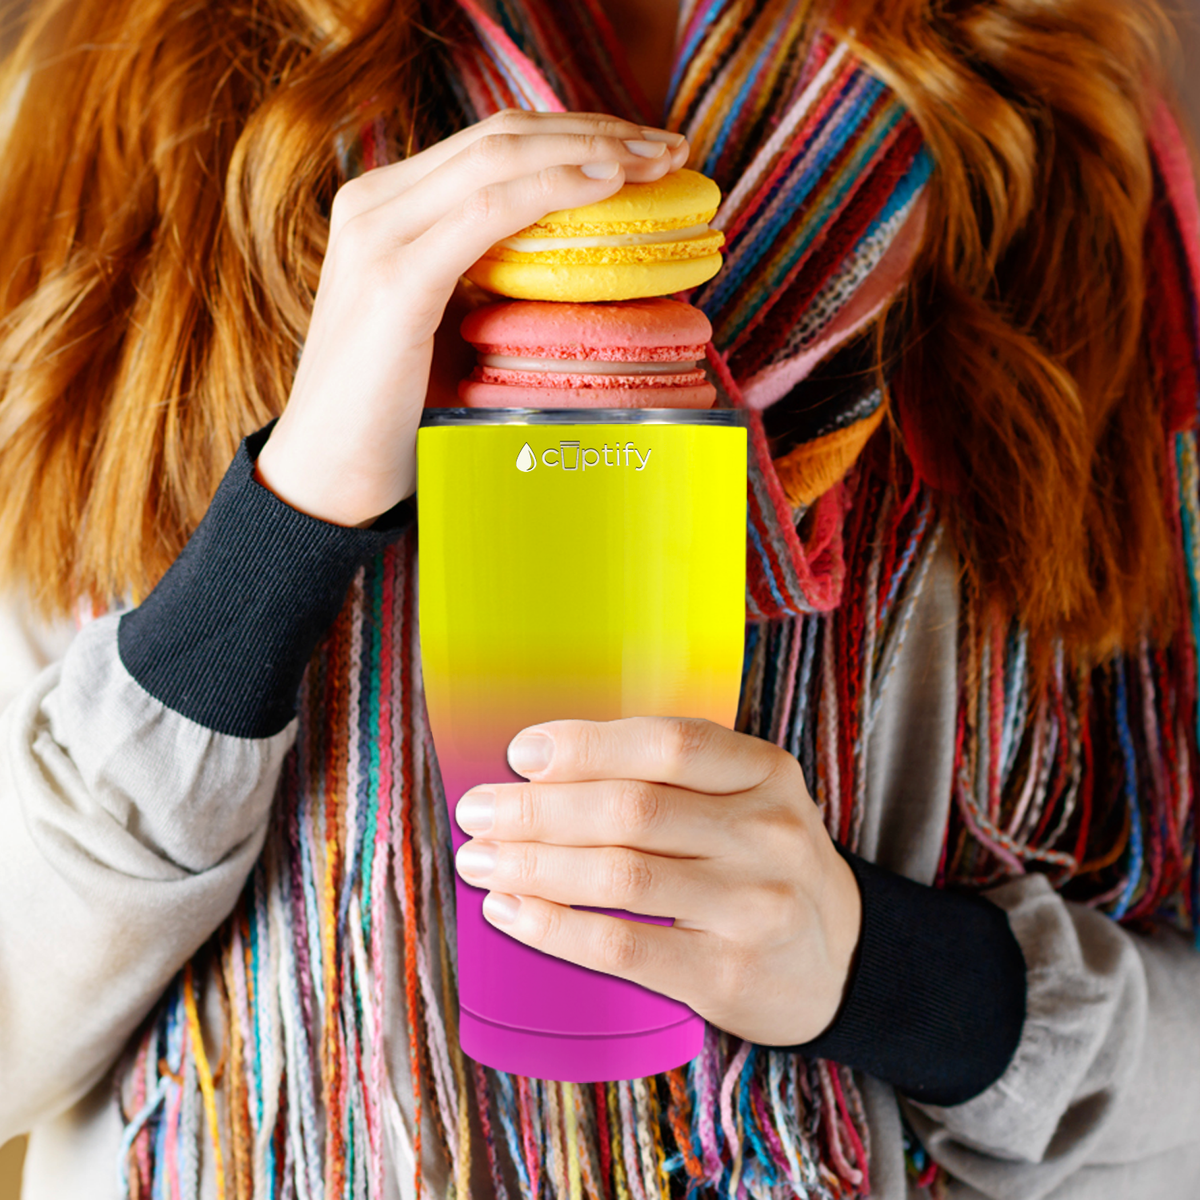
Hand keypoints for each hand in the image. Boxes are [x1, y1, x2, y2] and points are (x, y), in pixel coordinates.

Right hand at [254, 110, 688, 526]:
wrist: (327, 475)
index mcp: (386, 208)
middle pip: (503, 136)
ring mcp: (378, 236)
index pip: (492, 144)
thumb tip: (574, 264)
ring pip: (500, 158)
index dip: (573, 133)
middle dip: (595, 130)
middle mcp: (375, 204)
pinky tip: (605, 186)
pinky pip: (487, 214)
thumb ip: (487, 279)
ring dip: (590, 150)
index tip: (641, 148)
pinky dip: (552, 190)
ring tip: (656, 160)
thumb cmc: (392, 411)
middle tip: (667, 147)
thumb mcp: (445, 324)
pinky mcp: (394, 281)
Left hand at [453, 717, 862, 1045]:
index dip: (586, 744)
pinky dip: (555, 928)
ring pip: (621, 876)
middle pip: (632, 809)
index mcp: (765, 772)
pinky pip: (624, 947)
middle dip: (538, 809)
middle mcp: (768, 833)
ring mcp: (753, 907)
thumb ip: (668, 777)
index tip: (521, 752)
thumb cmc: (761, 862)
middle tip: (477, 811)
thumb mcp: (744, 799)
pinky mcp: (728, 974)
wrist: (841, 959)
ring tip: (479, 860)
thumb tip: (539, 768)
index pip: (668, 743)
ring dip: (534, 866)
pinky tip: (512, 912)